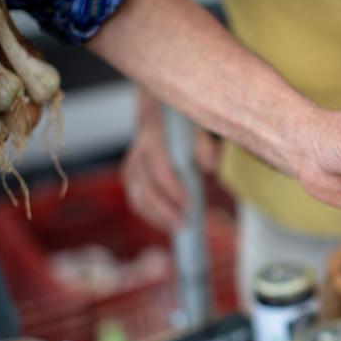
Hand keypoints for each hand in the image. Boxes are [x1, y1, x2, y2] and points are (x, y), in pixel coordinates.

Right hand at [121, 93, 219, 230]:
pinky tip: (167, 222)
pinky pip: (136, 200)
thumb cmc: (184, 125)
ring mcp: (131, 166)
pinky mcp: (131, 176)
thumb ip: (204, 145)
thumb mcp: (198, 127)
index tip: (191, 206)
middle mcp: (137, 154)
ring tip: (178, 228)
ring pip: (137, 198)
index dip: (175, 191)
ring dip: (157, 217)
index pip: (161, 171)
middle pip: (146, 190)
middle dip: (165, 211)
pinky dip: (151, 215)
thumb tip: (209, 167)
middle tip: (185, 225)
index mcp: (154, 140)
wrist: (159, 113)